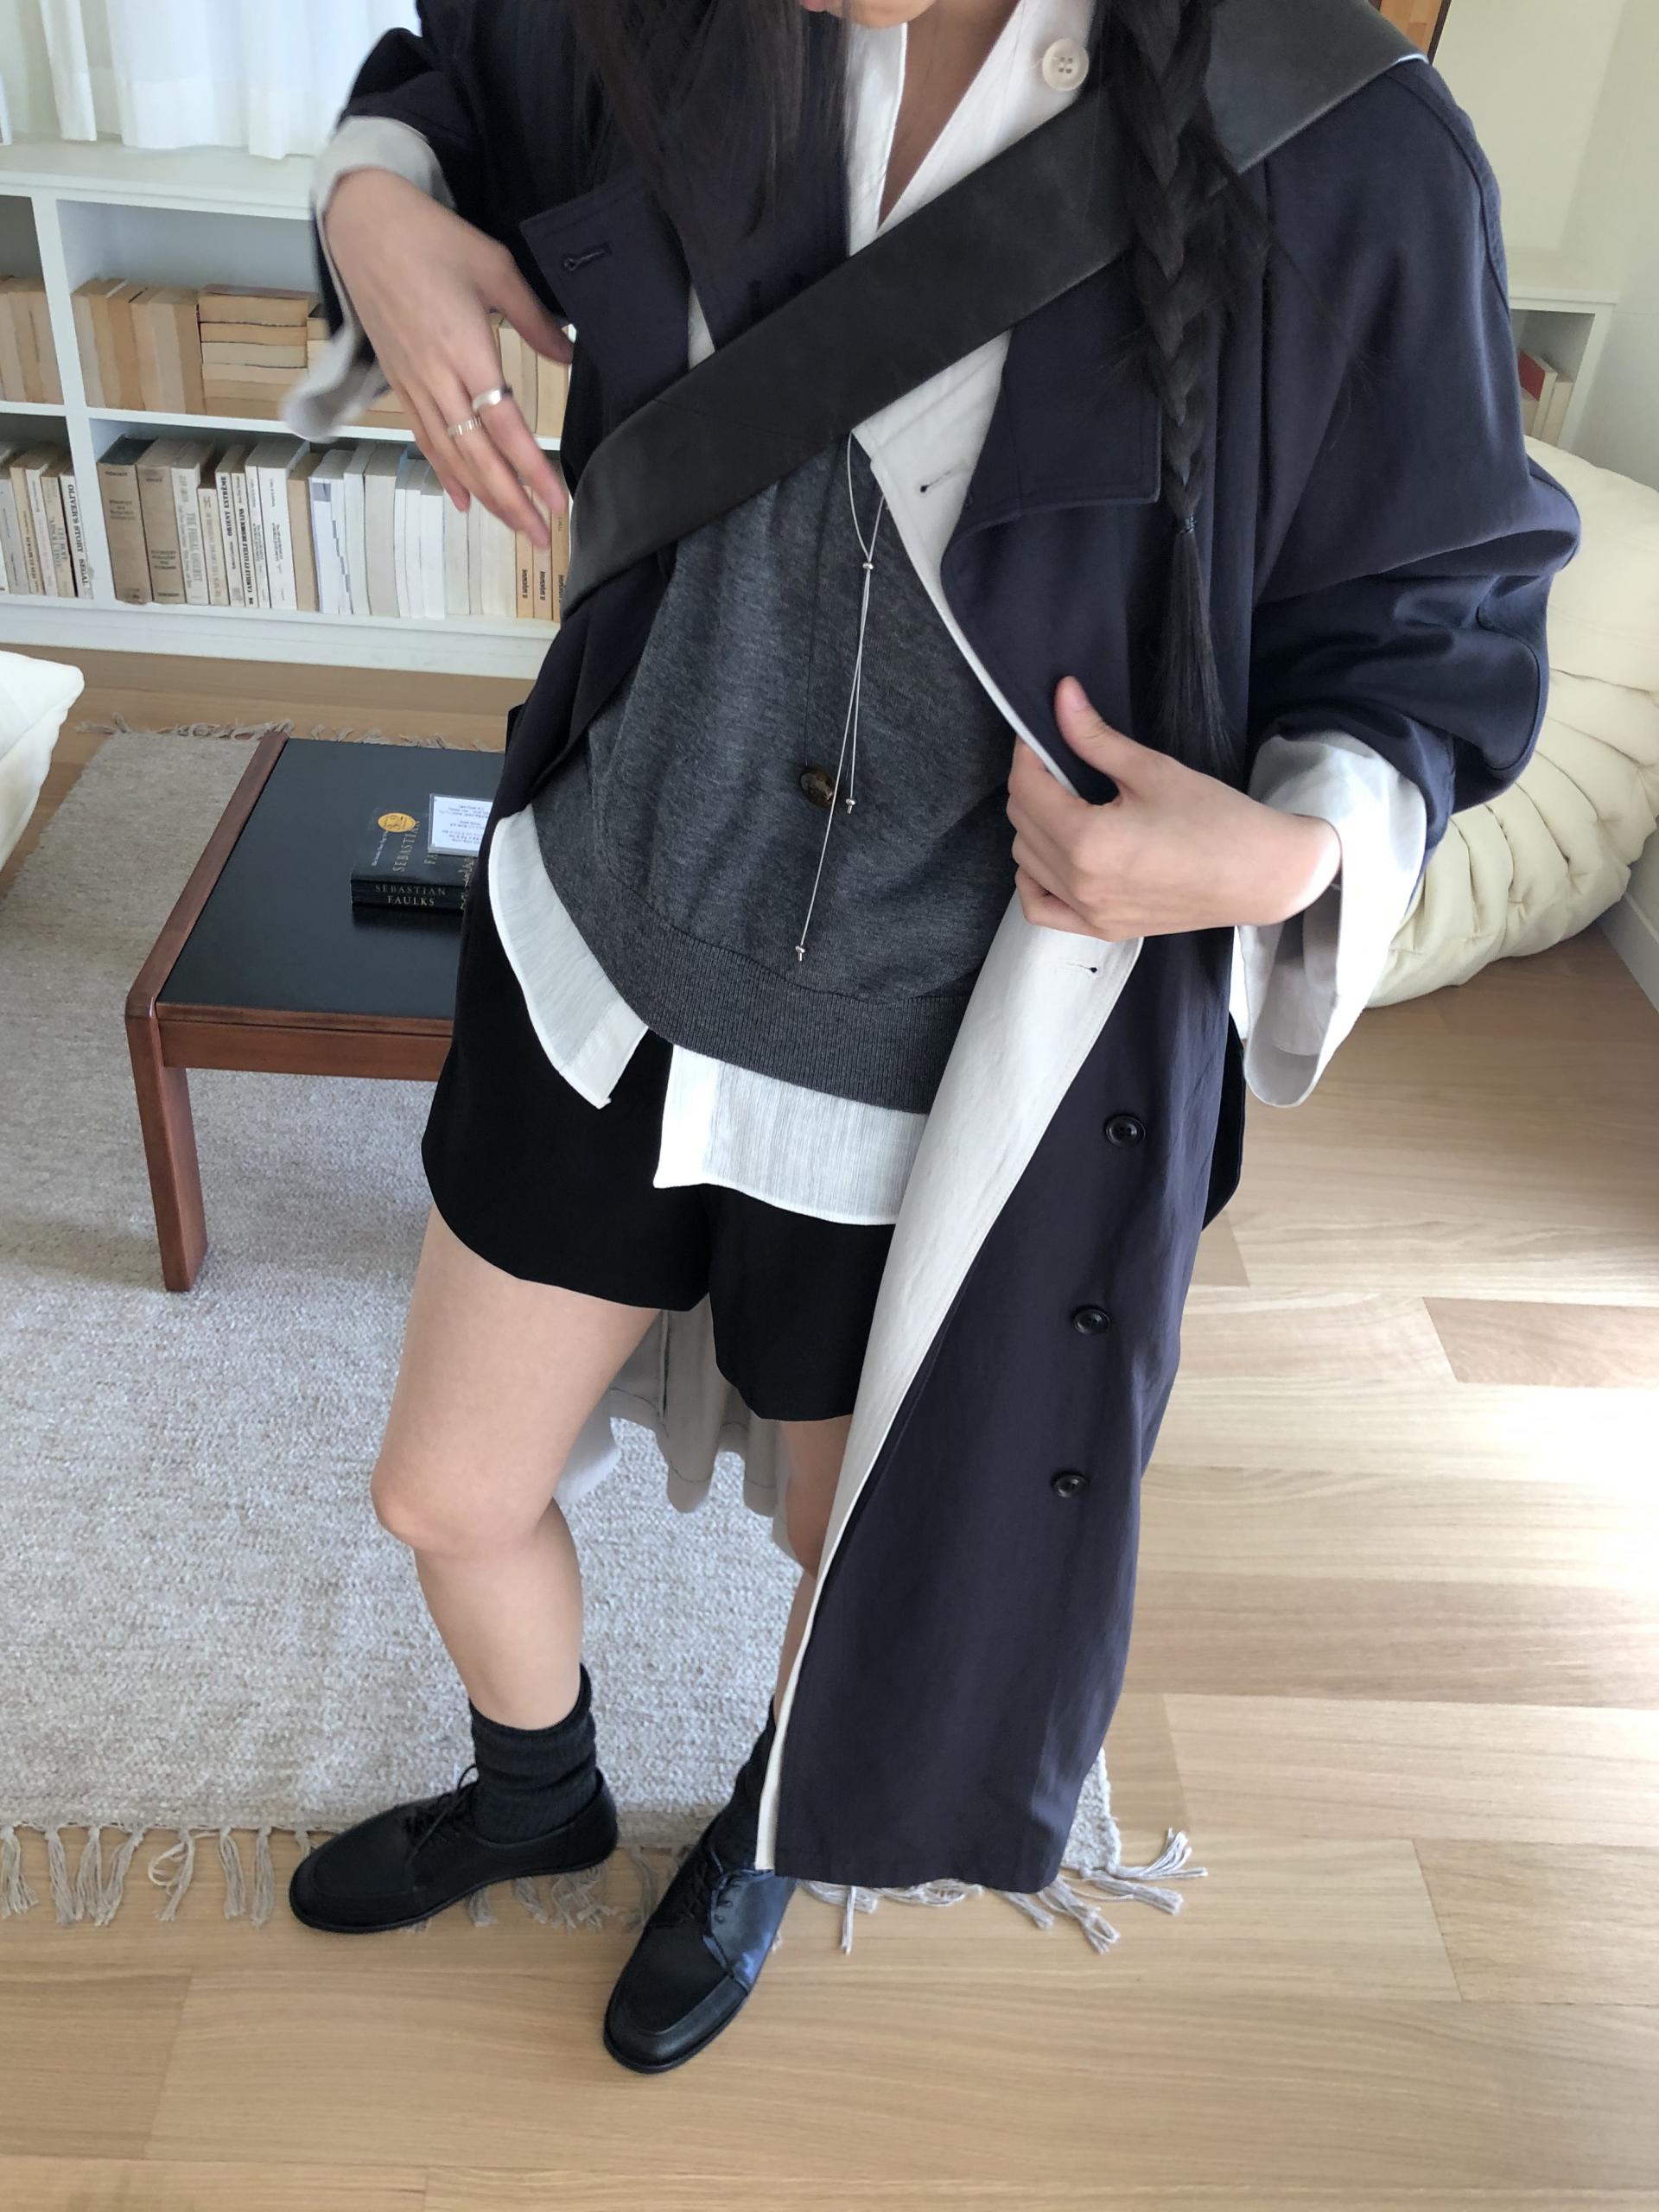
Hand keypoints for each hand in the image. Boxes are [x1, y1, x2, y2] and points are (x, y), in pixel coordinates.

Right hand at [323, 169, 571, 547]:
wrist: (363, 223)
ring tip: (513, 526)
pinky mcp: (397, 381)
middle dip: (512, 501)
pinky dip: (445, 471)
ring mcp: (413, 382)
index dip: (532, 470)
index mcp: (465, 349)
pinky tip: (463, 498)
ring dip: (485, 496)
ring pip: (451, 455)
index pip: (506, 427)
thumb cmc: (431, 237)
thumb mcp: (495, 267)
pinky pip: (425, 437)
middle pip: (478, 456)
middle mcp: (436, 376)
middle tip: (540, 536)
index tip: (557, 500)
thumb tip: (569, 355)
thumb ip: (535, 320)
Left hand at [1007, 676, 1342, 939]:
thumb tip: (1061, 696)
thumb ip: (1095, 738)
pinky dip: (1035, 881)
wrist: (1259, 875)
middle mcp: (1081, 883)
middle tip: (1059, 765)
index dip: (1026, 755)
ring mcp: (1088, 912)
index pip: (1027, 789)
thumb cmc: (1216, 820)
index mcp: (1090, 842)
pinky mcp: (1100, 929)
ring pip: (1026, 862)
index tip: (1038, 736)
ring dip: (1034, 829)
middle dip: (1032, 787)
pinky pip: (1040, 909)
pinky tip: (1054, 857)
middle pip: (1022, 824)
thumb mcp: (1152, 770)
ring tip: (1067, 807)